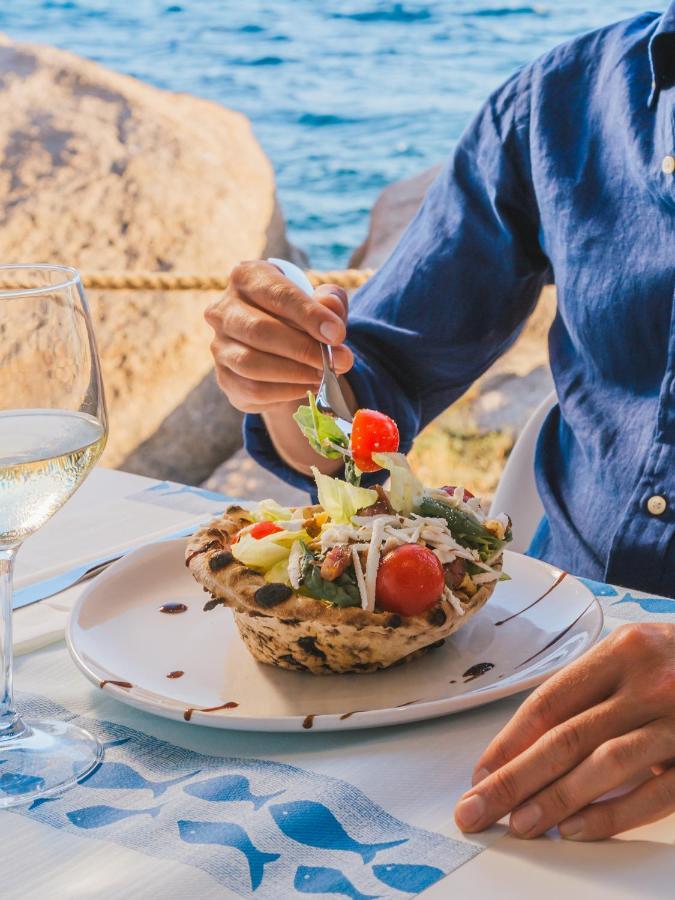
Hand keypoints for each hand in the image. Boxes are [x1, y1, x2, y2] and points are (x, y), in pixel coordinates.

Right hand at [205, 260, 352, 412]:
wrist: (281, 348)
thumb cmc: (301, 317)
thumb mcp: (321, 302)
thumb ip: (331, 301)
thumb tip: (330, 305)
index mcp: (247, 278)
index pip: (277, 294)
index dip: (309, 314)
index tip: (338, 334)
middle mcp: (223, 310)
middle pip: (260, 330)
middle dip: (304, 349)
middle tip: (340, 361)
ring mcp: (219, 346)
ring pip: (252, 363)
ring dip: (295, 373)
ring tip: (324, 374)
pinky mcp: (225, 378)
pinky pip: (253, 389)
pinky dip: (287, 391)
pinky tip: (309, 386)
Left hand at [454, 623, 674, 840]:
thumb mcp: (637, 656)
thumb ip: (592, 690)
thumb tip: (526, 744)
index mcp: (621, 652)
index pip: (550, 701)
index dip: (509, 741)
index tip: (479, 773)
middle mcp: (647, 683)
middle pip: (566, 737)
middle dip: (513, 778)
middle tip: (475, 810)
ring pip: (604, 766)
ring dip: (555, 800)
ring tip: (518, 825)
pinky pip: (655, 794)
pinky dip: (612, 815)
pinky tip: (576, 831)